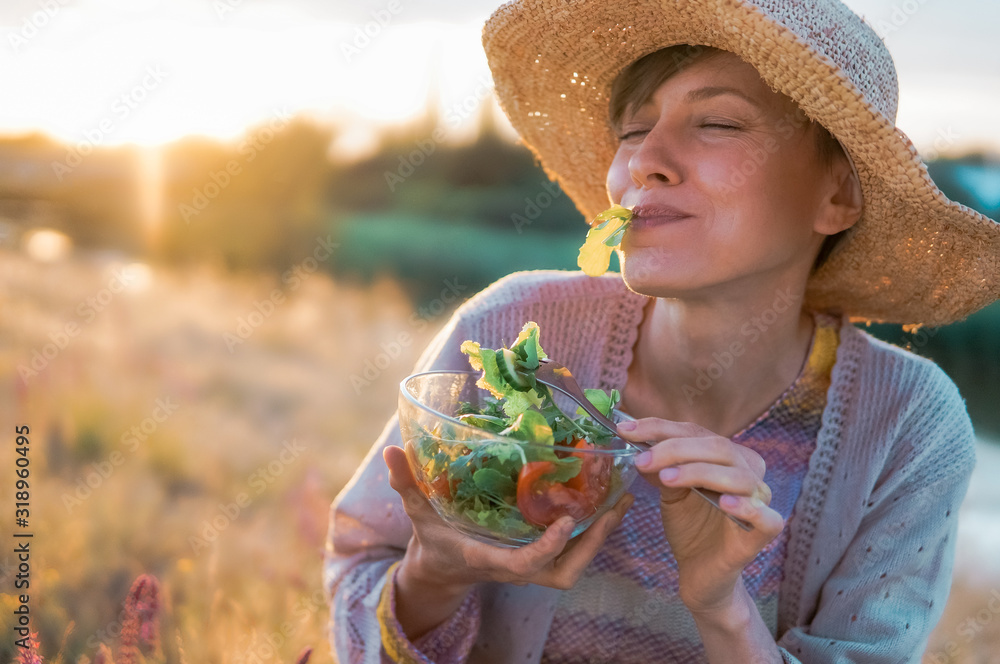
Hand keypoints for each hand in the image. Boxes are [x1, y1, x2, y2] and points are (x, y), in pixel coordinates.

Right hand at [384, 442, 632, 592]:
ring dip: (599, 538)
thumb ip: (407, 485)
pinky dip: (591, 532)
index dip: (548, 548)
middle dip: (592, 544)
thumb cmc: (433, 540)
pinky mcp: (537, 558)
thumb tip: (392, 451)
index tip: (566, 521)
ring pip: (574, 565)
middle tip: (612, 507)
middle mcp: (515, 568)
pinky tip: (604, 502)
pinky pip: (572, 554)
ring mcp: (530, 566)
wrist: (442, 570)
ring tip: (619, 502)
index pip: (524, 565)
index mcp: (489, 559)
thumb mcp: (418, 512)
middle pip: (564, 571)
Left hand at [616, 419, 783, 614]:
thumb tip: (639, 442)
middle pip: (719, 448)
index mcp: (727, 456)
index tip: (627, 430)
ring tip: (666, 478)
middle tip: (643, 459)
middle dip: (676, 449)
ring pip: (738, 477)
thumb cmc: (690, 525)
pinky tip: (724, 503)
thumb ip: (663, 467)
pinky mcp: (763, 533)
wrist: (699, 570)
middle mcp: (748, 472)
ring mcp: (760, 502)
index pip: (696, 432)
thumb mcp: (670, 491)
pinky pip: (766, 518)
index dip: (661, 428)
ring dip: (699, 472)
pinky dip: (747, 507)